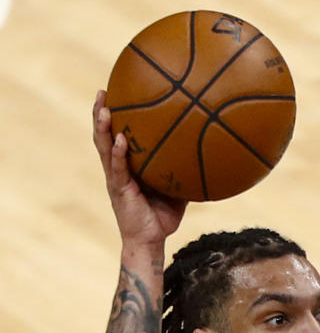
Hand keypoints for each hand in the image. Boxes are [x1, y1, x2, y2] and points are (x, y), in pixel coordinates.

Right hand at [93, 91, 186, 247]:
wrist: (151, 242)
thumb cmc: (161, 216)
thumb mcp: (175, 189)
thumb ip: (182, 170)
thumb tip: (204, 154)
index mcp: (126, 166)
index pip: (116, 135)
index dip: (113, 116)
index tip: (115, 92)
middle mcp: (117, 169)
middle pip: (104, 135)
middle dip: (100, 113)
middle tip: (103, 90)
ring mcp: (116, 179)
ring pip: (104, 148)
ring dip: (102, 127)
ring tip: (104, 108)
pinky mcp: (120, 191)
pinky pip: (118, 169)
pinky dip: (118, 153)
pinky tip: (120, 140)